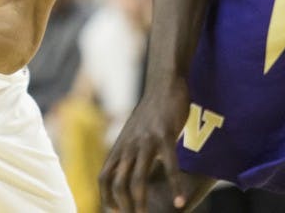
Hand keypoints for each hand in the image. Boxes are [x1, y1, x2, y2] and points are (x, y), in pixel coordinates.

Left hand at [100, 79, 190, 211]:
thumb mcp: (133, 132)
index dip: (106, 197)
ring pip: (138, 178)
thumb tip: (123, 169)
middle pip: (117, 182)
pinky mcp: (165, 135)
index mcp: (120, 145)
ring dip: (141, 201)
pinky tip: (180, 202)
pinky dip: (174, 187)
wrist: (164, 83)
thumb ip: (127, 150)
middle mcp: (128, 145)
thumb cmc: (151, 111)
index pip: (104, 177)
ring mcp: (145, 141)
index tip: (117, 211)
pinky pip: (169, 166)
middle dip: (124, 205)